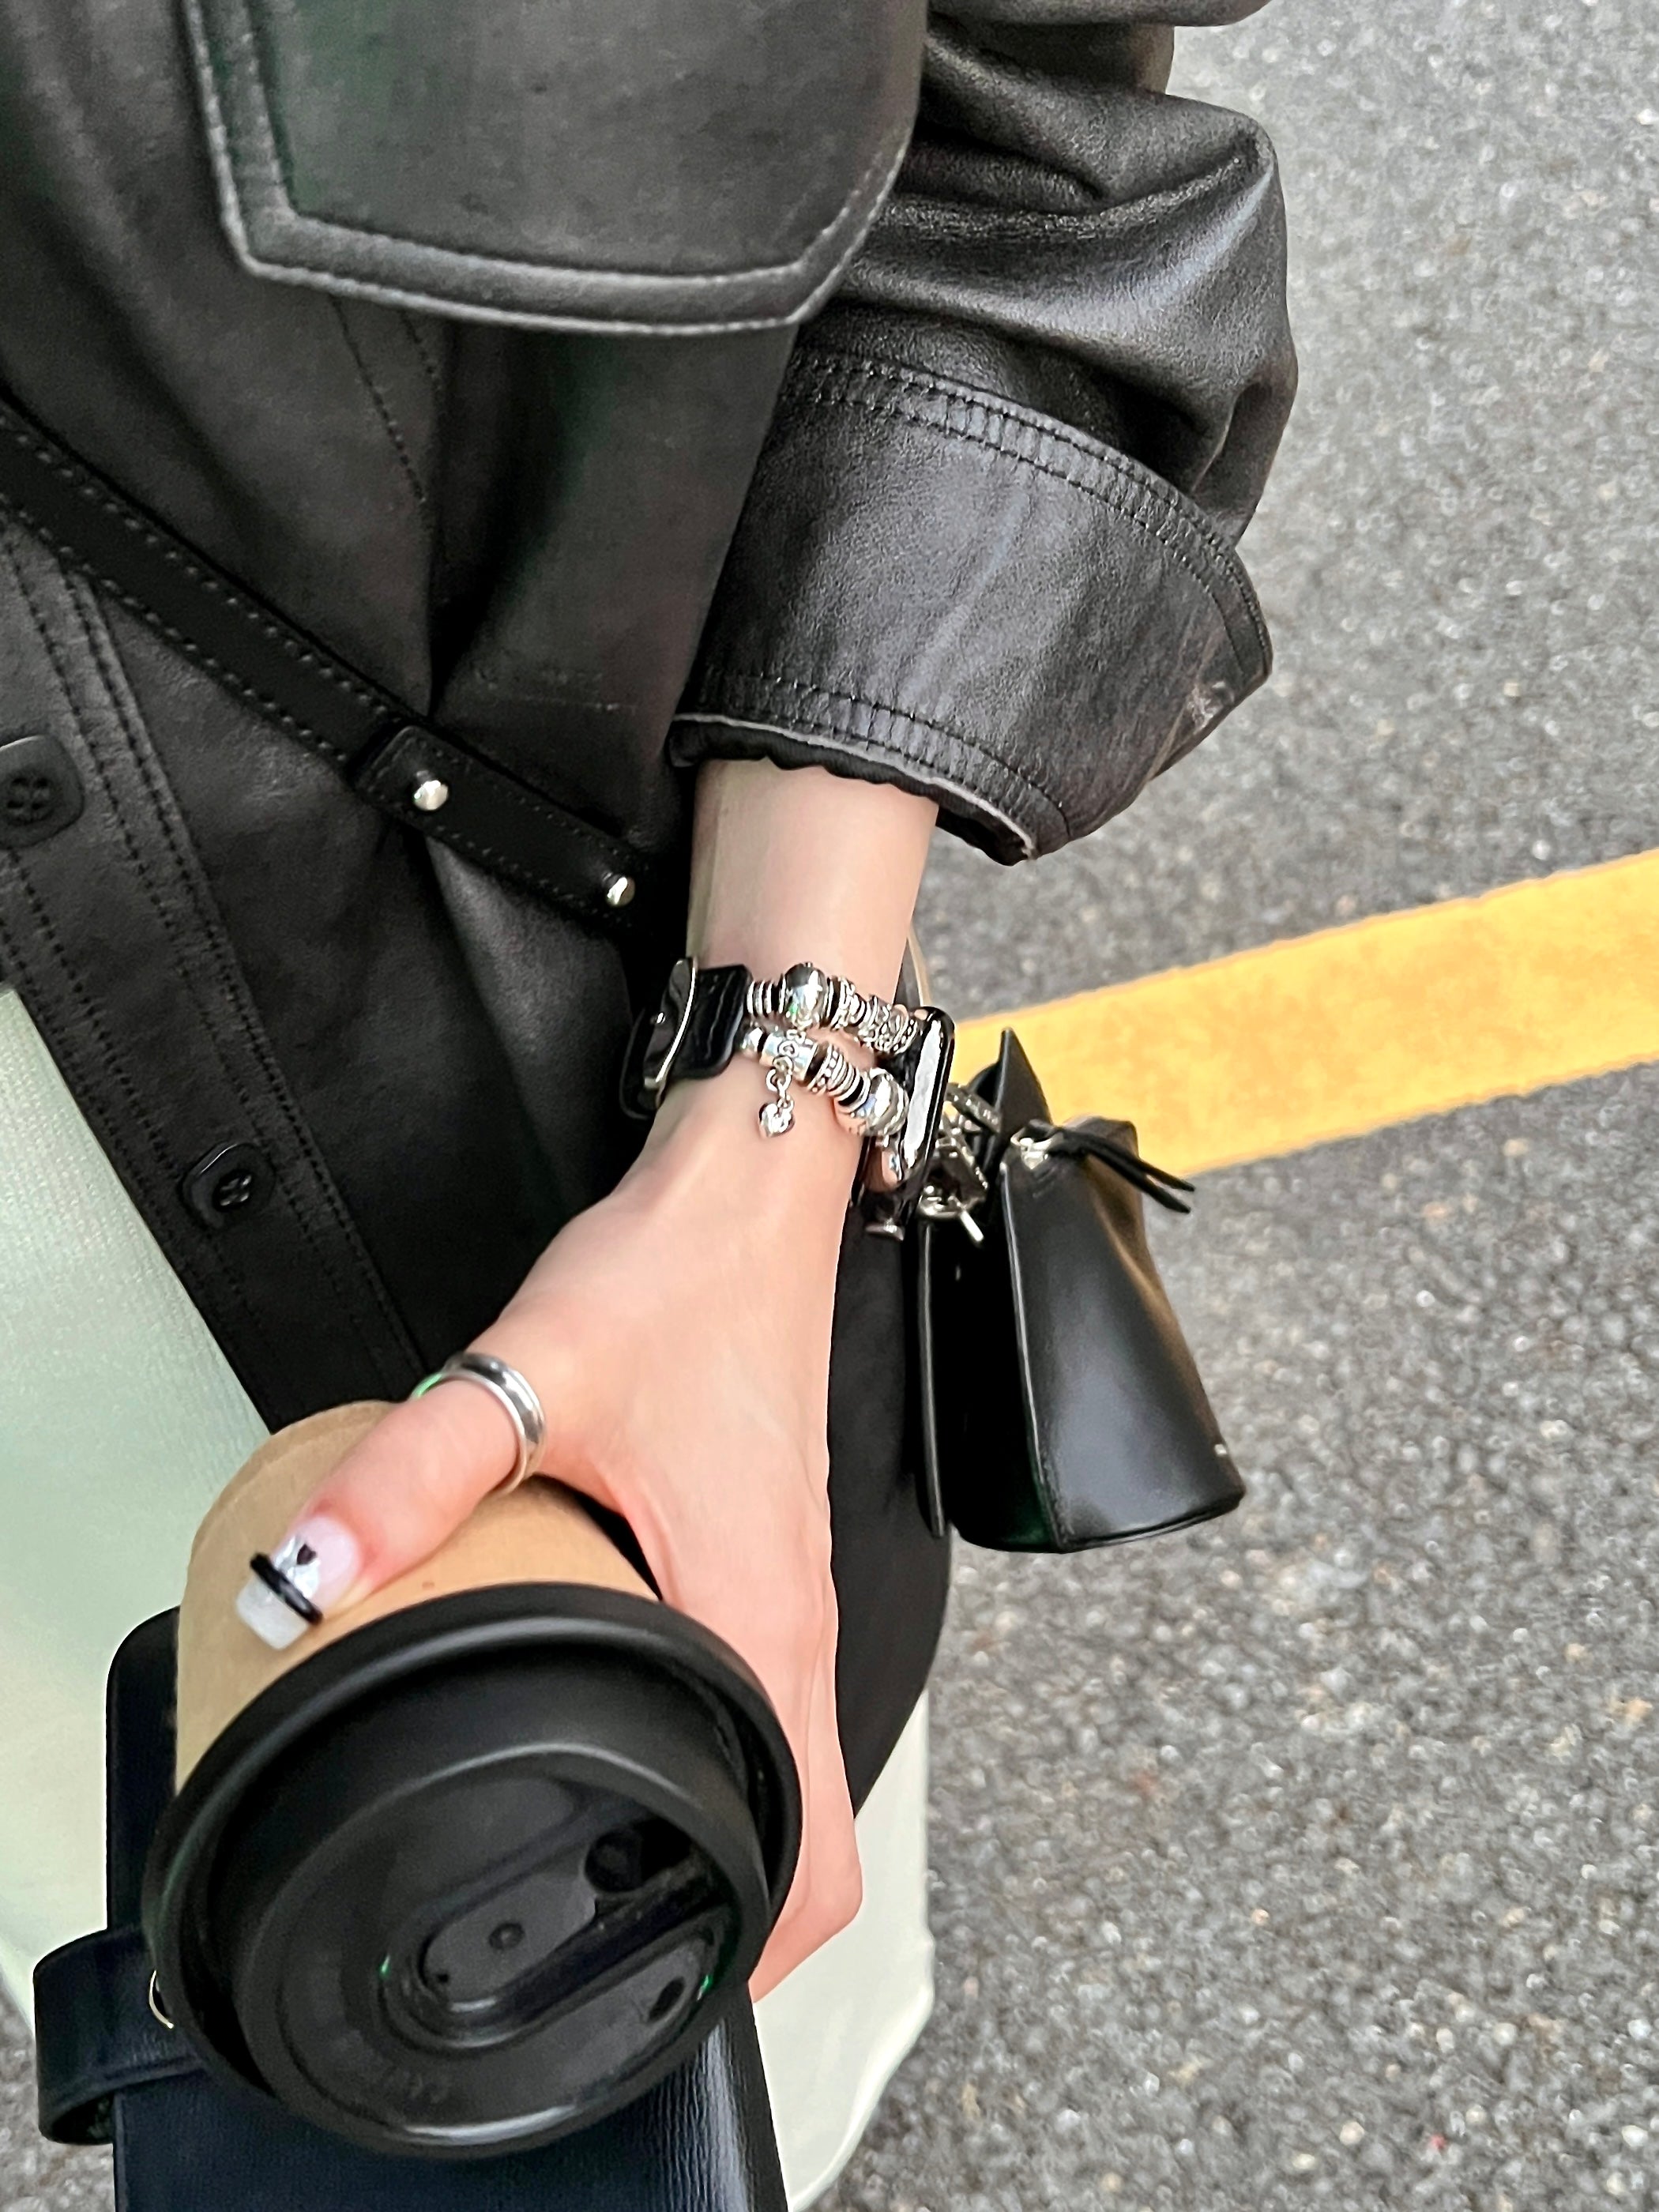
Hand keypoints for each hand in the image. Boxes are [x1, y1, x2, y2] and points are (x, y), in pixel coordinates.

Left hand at [246, 1063, 864, 1996]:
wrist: (753, 1188)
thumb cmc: (681, 1282)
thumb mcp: (531, 1378)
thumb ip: (411, 1483)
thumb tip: (312, 1584)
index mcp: (763, 1620)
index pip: (812, 1860)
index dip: (748, 1962)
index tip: (657, 1987)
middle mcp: (798, 1624)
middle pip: (815, 1842)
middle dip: (736, 1924)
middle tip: (618, 1946)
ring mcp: (796, 1591)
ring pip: (798, 1771)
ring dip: (734, 1835)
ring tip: (615, 1855)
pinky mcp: (770, 1553)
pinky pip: (773, 1698)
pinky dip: (725, 1748)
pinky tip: (629, 1718)